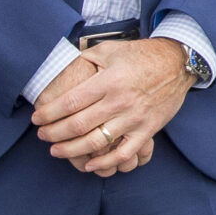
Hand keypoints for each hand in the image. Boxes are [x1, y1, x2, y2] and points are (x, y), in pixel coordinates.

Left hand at [31, 39, 194, 175]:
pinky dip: (105, 162)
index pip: (70, 102)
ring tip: (57, 151)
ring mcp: (134, 118)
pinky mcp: (147, 129)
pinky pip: (124, 153)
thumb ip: (85, 58)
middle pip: (78, 125)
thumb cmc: (141, 55)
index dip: (49, 114)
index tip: (37, 118)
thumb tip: (62, 66)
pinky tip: (90, 165)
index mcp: (108, 81)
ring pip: (96, 142)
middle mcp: (119, 101)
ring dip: (71, 150)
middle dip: (54, 134)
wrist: (178, 62)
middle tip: (42, 136)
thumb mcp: (110, 49)